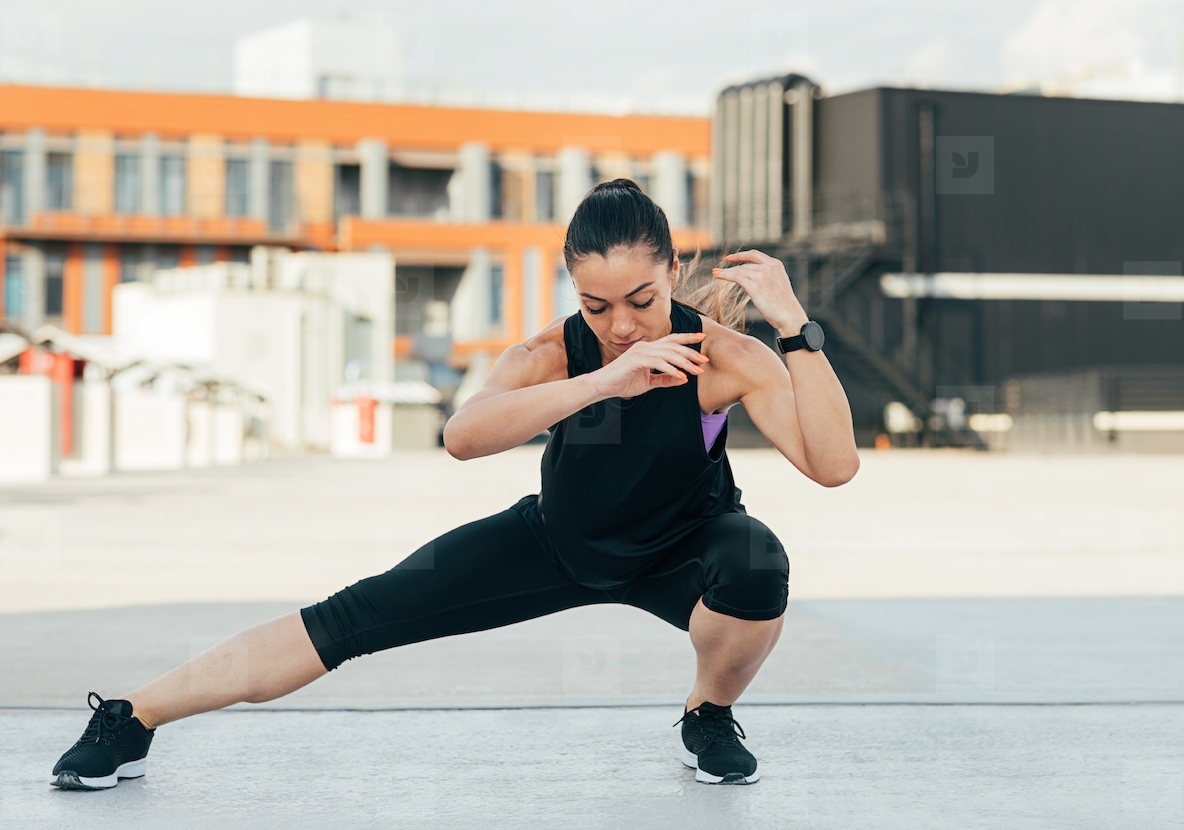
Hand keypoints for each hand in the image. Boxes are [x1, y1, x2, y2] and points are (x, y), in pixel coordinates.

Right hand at [589, 331, 708, 399]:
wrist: (602, 386)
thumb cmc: (622, 382)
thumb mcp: (648, 382)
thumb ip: (665, 379)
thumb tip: (683, 379)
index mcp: (648, 349)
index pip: (671, 340)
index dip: (687, 338)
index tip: (701, 338)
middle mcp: (645, 347)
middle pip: (673, 345)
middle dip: (691, 352)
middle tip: (704, 360)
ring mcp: (640, 352)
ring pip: (668, 354)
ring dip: (685, 363)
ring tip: (697, 371)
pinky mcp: (636, 360)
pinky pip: (658, 363)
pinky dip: (671, 369)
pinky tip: (681, 376)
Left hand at [712, 250, 808, 333]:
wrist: (789, 316)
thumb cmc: (784, 306)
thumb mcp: (778, 285)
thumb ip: (767, 277)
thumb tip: (751, 279)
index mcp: (776, 265)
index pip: (755, 255)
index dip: (741, 256)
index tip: (730, 258)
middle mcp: (769, 267)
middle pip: (745, 265)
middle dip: (731, 267)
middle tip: (718, 270)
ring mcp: (762, 275)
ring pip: (739, 271)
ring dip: (725, 272)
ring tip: (715, 273)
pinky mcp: (755, 286)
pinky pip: (736, 277)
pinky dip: (724, 275)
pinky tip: (717, 276)